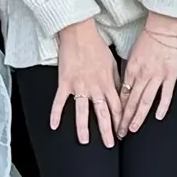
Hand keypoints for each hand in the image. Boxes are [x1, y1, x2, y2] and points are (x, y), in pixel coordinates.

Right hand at [52, 22, 124, 143]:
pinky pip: (60, 101)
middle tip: (109, 144)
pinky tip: (54, 126)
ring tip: (84, 141)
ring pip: (82, 111)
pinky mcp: (65, 82)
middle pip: (102, 113)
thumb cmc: (97, 46)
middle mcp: (95, 87)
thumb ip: (116, 81)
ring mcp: (79, 86)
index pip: (116, 107)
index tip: (122, 132)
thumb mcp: (113, 63)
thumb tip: (121, 95)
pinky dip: (56, 113)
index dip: (120, 121)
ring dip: (83, 127)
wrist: (79, 33)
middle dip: (107, 130)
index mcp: (108, 83)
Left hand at [118, 15, 176, 132]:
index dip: (118, 110)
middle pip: (132, 101)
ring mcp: (157, 76)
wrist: (164, 28)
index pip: (123, 95)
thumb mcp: (132, 55)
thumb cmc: (148, 39)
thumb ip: (128, 72)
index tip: (114, 122)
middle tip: (120, 133)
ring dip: (138, 116)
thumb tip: (123, 88)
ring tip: (133, 129)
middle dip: (124, 119)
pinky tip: (158, 117)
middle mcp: (142, 75)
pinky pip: (166, 94)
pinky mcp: (171, 75)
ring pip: (146, 100)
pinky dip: (162, 106)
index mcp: (131, 70)